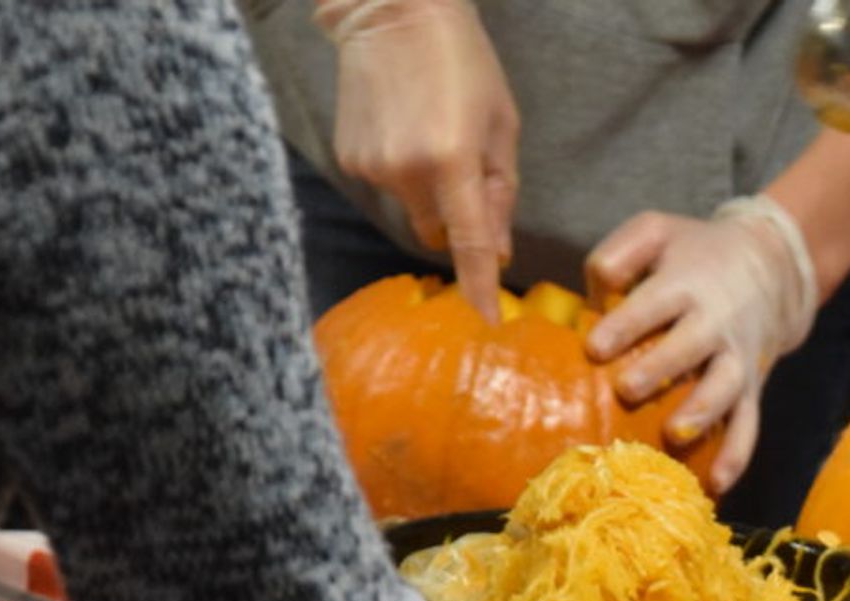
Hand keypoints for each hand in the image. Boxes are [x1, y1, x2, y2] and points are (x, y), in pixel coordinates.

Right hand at [321, 0, 518, 321]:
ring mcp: (372, 167)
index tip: (487, 320)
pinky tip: (401, 127)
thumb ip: (500, 194)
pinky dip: (399, 171)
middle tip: (463, 166)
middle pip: (438, 232)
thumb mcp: (502, 126)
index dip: (478, 287)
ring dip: (425, 190)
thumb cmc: (463, 63)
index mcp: (453, 163)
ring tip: (429, 133)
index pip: (469, 245)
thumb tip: (497, 254)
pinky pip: (385, 187)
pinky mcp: (348, 158)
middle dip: (454, 217)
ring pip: (410, 209)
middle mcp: (407, 173)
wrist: (392, 11)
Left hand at [584, 196, 818, 492]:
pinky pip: (749, 424)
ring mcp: (737, 359)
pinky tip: (716, 485)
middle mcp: (716, 323)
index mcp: (686, 283)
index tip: (594, 347)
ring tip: (676, 434)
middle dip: (661, 367)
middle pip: (691, 345)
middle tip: (627, 388)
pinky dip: (737, 456)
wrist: (771, 265)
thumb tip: (593, 298)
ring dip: (703, 412)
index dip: (625, 324)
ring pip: (726, 387)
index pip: (654, 303)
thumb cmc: (695, 253)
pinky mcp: (752, 388)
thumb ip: (618, 255)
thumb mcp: (656, 231)